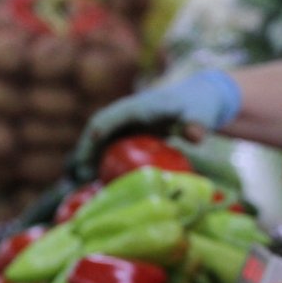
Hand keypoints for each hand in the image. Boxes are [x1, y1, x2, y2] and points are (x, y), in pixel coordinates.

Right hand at [73, 70, 241, 177]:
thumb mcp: (201, 114)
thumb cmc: (200, 106)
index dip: (91, 140)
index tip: (83, 161)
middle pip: (97, 131)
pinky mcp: (132, 133)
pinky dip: (104, 161)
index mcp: (136, 107)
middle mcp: (126, 113)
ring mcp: (127, 123)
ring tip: (86, 182)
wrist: (202, 99)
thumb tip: (193, 136)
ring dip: (90, 158)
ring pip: (101, 139)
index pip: (105, 120)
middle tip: (79, 178)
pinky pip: (112, 146)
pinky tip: (102, 180)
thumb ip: (197, 123)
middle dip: (84, 152)